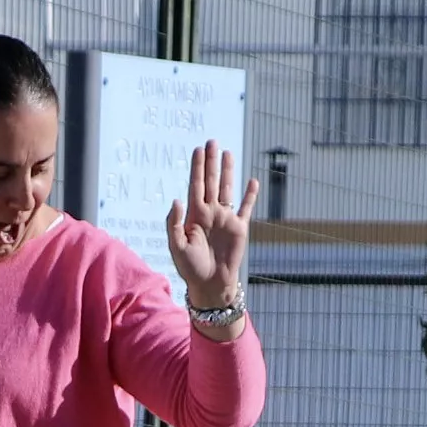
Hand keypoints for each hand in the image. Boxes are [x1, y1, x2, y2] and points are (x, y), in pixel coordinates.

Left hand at [164, 140, 258, 312]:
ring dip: (228, 171)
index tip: (198, 149)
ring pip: (228, 189)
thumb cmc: (190, 267)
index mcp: (194, 214)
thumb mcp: (176, 246)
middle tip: (212, 141)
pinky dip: (250, 195)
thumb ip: (174, 223)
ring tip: (228, 152)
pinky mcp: (240, 228)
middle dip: (211, 162)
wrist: (210, 284)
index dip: (197, 167)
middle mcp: (210, 212)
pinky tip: (251, 180)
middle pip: (211, 181)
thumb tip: (177, 199)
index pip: (196, 184)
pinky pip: (246, 207)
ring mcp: (225, 219)